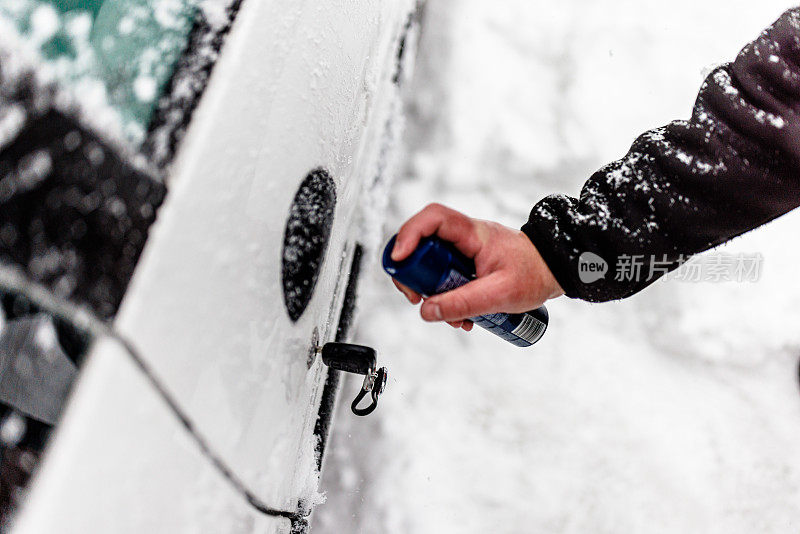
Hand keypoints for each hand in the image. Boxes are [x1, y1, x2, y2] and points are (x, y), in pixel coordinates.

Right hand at [390, 203, 563, 328]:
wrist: (554, 271)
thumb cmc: (534, 274)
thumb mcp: (499, 294)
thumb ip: (462, 304)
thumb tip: (428, 311)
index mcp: (473, 233)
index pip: (433, 218)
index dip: (409, 234)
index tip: (399, 260)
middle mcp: (464, 236)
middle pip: (423, 244)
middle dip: (414, 273)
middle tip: (416, 297)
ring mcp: (464, 249)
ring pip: (432, 264)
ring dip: (432, 291)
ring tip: (447, 314)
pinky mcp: (467, 263)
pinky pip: (445, 275)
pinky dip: (446, 296)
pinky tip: (460, 315)